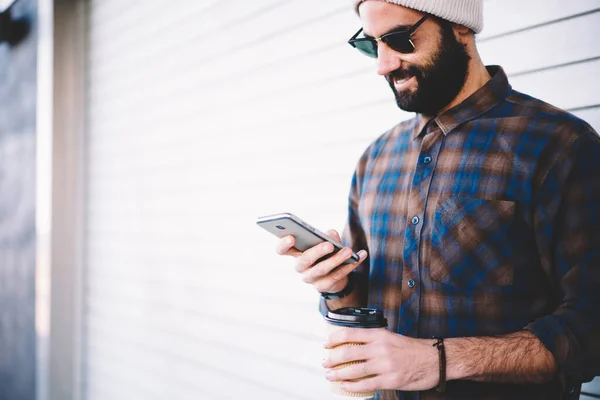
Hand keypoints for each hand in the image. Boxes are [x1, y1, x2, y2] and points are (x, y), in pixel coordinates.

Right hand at [275, 229, 366, 292]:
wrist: (334, 276)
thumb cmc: (326, 254)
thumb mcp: (326, 242)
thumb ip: (328, 236)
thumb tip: (331, 234)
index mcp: (296, 253)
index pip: (282, 250)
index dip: (283, 244)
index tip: (291, 237)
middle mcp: (300, 267)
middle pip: (304, 260)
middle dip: (317, 252)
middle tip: (329, 245)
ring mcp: (311, 278)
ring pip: (322, 269)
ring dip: (336, 259)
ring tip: (349, 251)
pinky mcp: (324, 286)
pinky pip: (337, 276)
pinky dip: (351, 265)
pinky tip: (360, 255)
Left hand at [322, 328, 438, 392]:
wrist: (435, 359)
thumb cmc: (413, 349)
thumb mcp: (391, 337)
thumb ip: (374, 341)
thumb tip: (353, 346)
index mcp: (379, 335)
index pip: (350, 333)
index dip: (334, 339)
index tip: (326, 344)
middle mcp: (380, 348)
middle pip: (348, 352)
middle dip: (332, 359)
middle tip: (325, 362)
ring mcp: (385, 365)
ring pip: (354, 370)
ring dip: (338, 374)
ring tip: (330, 375)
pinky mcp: (390, 380)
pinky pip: (366, 384)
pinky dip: (352, 386)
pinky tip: (345, 386)